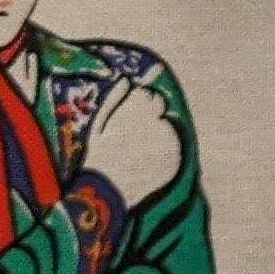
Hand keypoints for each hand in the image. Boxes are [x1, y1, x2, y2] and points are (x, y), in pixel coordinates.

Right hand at [83, 76, 186, 211]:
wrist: (109, 193)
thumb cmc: (99, 158)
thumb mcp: (98, 126)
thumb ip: (113, 101)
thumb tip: (126, 80)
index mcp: (136, 112)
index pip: (147, 96)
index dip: (138, 106)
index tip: (128, 119)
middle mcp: (156, 123)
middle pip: (159, 108)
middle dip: (149, 116)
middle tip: (132, 136)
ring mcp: (169, 143)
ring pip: (167, 128)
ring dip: (157, 135)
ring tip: (137, 152)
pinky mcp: (176, 160)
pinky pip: (173, 149)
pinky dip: (164, 153)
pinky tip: (147, 163)